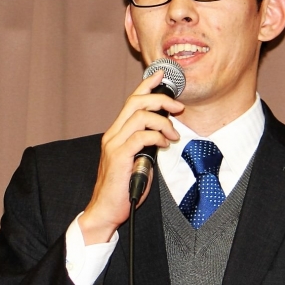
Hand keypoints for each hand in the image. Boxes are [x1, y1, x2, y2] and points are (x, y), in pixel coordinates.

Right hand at [79, 71, 184, 243]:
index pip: (131, 101)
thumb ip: (145, 144)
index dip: (146, 84)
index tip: (161, 74)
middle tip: (178, 107)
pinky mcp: (119, 156)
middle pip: (136, 102)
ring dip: (163, 122)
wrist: (106, 210)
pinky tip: (164, 144)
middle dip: (161, 99)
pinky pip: (141, 136)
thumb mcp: (137, 160)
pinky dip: (157, 136)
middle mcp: (112, 134)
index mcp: (116, 133)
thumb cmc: (123, 188)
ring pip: (140, 116)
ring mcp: (114, 144)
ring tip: (173, 135)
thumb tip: (163, 133)